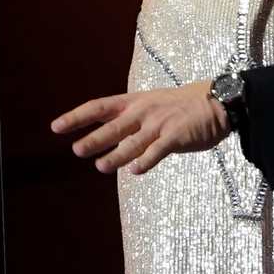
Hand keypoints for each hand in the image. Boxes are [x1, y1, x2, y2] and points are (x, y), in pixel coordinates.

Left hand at [51, 82, 229, 174]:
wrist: (217, 102)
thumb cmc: (182, 107)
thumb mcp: (152, 104)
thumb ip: (130, 121)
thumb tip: (107, 139)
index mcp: (134, 102)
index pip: (99, 107)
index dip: (76, 117)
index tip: (56, 127)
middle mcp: (144, 112)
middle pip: (113, 127)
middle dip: (94, 139)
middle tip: (77, 150)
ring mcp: (159, 124)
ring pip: (132, 143)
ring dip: (115, 156)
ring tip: (101, 166)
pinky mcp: (176, 136)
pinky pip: (157, 151)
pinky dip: (145, 162)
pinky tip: (135, 171)